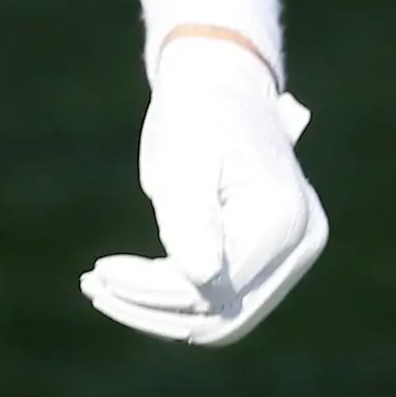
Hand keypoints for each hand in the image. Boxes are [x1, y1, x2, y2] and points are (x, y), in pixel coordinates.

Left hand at [81, 0, 327, 347]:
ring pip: (221, 317)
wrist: (221, 79)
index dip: (151, 290)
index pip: (212, 287)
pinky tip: (126, 281)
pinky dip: (175, 296)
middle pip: (221, 315)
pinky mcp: (275, 257)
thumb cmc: (196, 112)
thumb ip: (191, 218)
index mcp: (282, 216)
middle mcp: (301, 241)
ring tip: (100, 287)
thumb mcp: (182, 158)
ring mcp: (294, 252)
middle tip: (94, 285)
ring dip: (159, 309)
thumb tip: (200, 280)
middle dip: (152, 308)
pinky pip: (224, 298)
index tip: (97, 272)